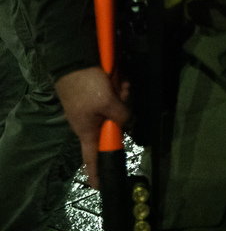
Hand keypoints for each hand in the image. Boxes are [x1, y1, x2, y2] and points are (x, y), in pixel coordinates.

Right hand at [55, 67, 129, 188]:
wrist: (75, 61)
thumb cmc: (86, 87)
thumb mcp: (107, 103)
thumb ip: (121, 116)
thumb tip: (127, 122)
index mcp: (87, 131)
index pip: (91, 158)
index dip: (95, 172)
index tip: (99, 187)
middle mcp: (91, 123)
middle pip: (115, 127)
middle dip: (124, 112)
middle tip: (122, 95)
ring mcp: (96, 109)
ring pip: (119, 110)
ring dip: (123, 96)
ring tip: (118, 84)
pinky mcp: (100, 96)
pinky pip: (117, 96)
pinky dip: (120, 88)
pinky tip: (118, 79)